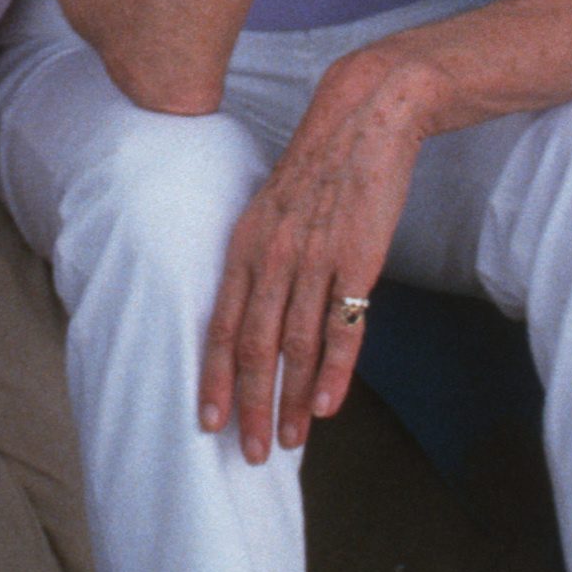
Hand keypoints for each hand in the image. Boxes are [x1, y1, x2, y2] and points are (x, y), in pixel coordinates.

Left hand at [202, 42, 429, 460]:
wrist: (365, 118)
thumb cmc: (319, 167)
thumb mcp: (272, 209)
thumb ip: (262, 260)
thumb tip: (258, 313)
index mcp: (244, 245)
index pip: (217, 325)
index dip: (211, 378)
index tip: (206, 421)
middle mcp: (271, 257)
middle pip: (252, 348)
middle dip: (249, 406)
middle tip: (249, 453)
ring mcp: (314, 260)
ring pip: (295, 347)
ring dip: (291, 401)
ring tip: (290, 441)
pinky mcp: (358, 261)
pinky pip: (343, 328)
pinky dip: (334, 372)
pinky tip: (328, 407)